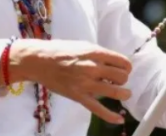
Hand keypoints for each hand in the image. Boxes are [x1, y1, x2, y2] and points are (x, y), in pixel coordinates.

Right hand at [8, 39, 132, 123]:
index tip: (124, 69)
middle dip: (123, 79)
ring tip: (125, 94)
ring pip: (114, 91)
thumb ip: (98, 55)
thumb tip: (112, 64)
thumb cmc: (60, 50)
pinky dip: (110, 116)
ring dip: (124, 94)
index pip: (122, 61)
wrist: (39, 61)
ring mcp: (85, 83)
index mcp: (94, 53)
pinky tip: (119, 119)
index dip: (127, 67)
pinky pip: (98, 109)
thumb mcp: (83, 46)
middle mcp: (92, 68)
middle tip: (118, 80)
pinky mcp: (78, 96)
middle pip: (121, 77)